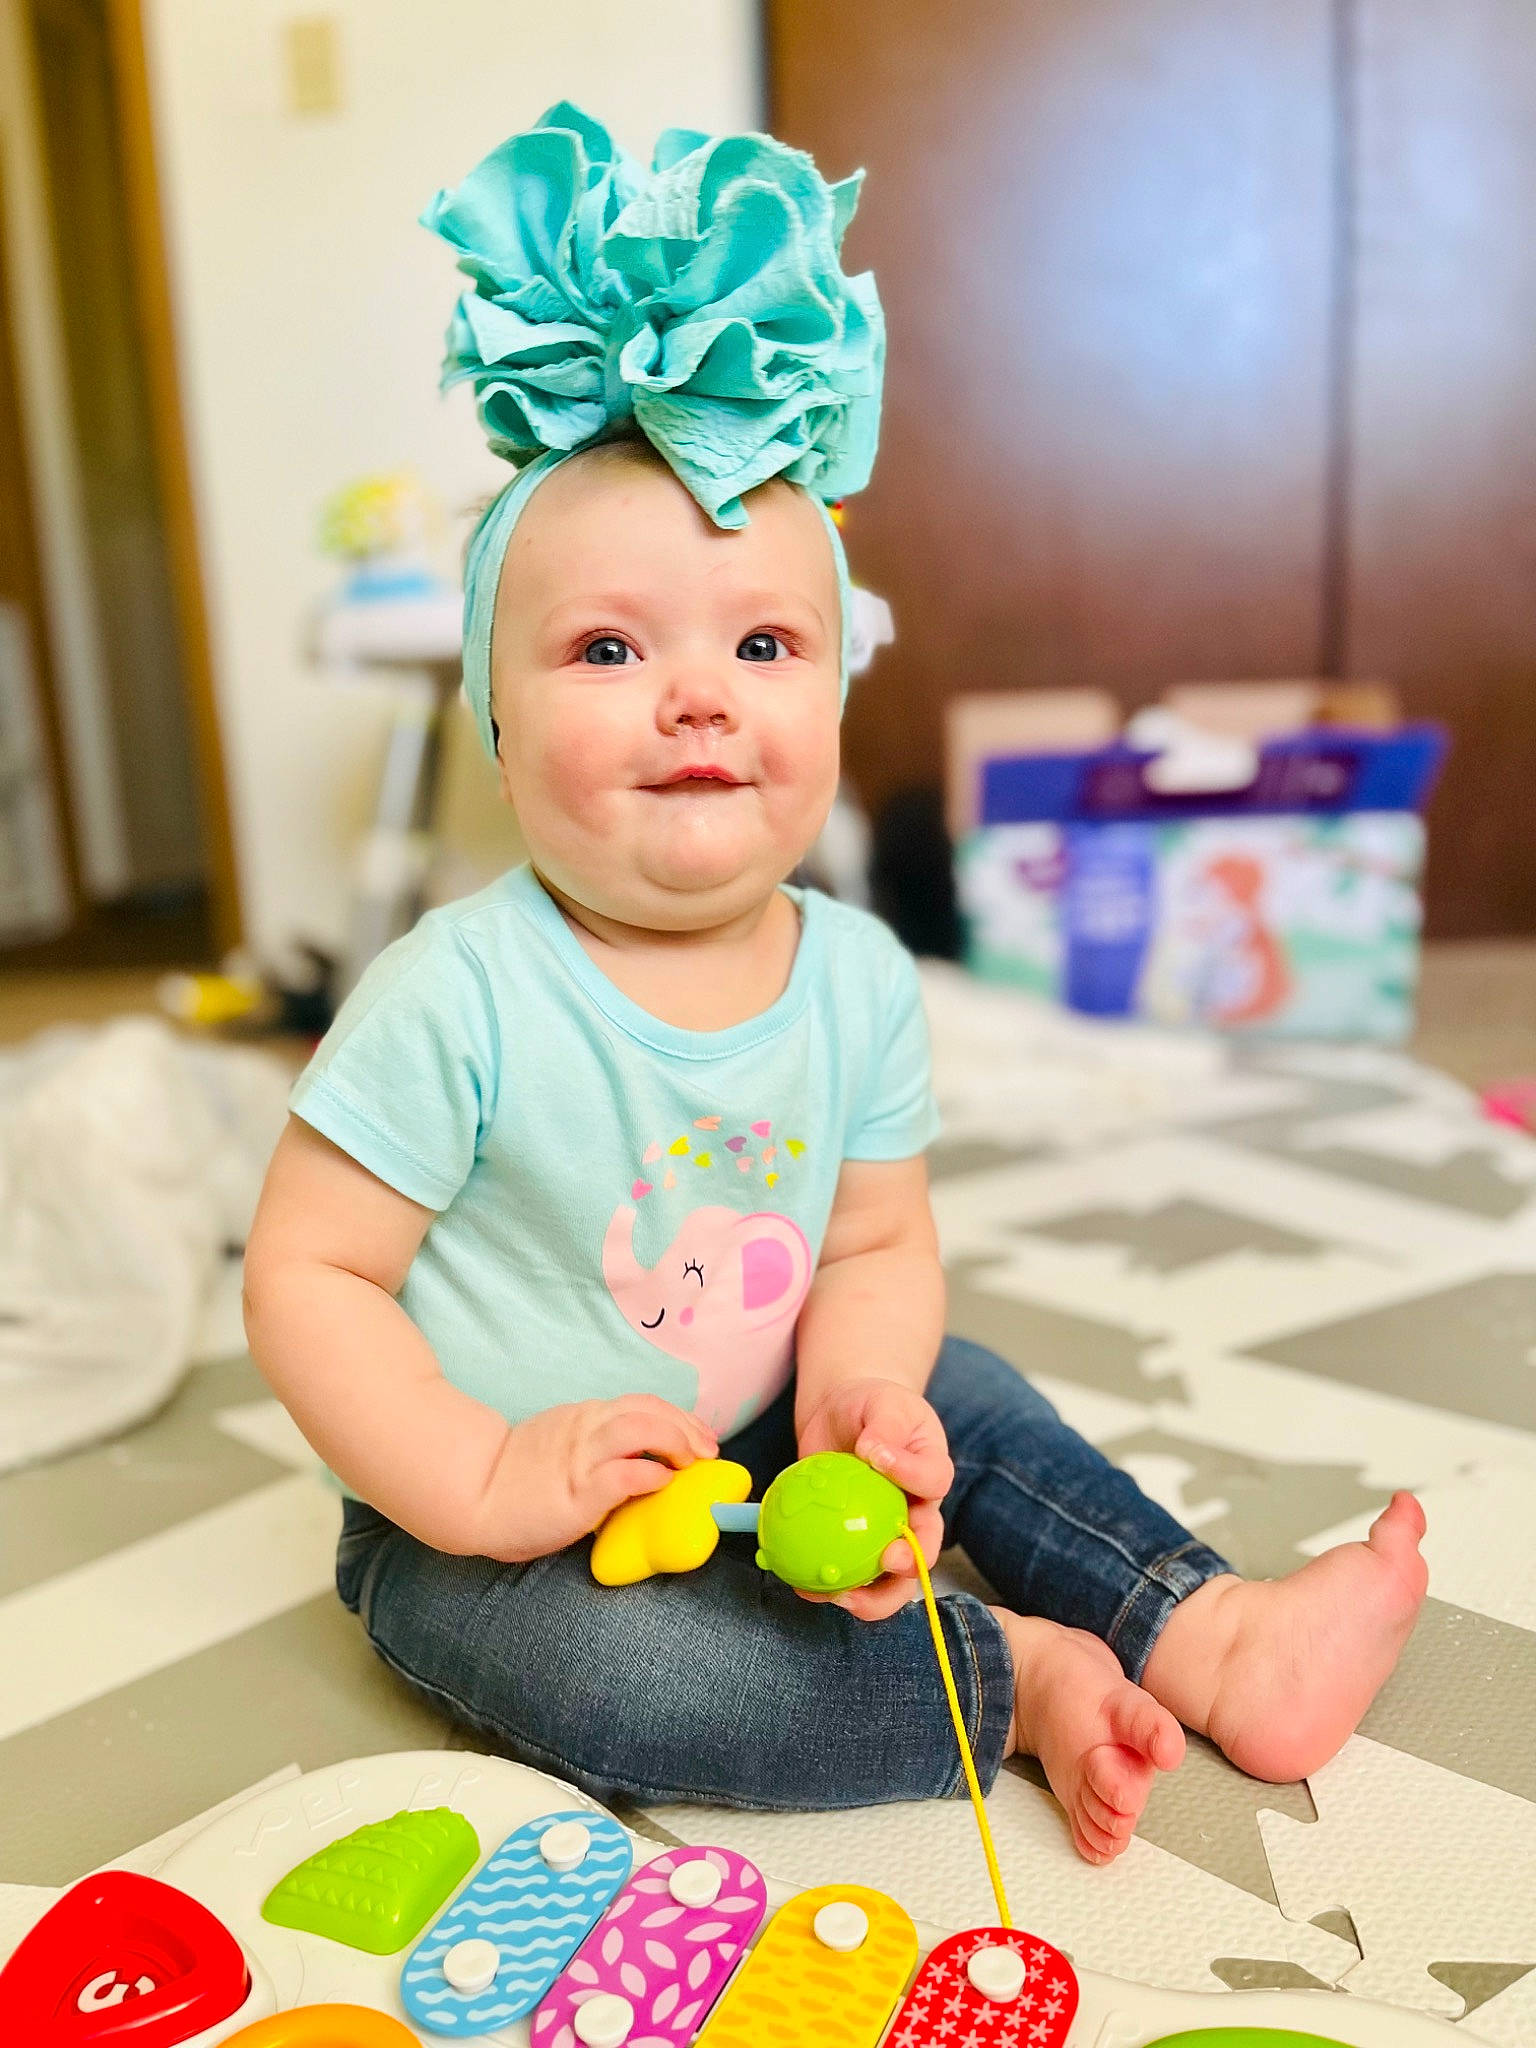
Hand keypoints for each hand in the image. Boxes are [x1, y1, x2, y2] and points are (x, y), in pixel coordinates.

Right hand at [472, 1395, 716, 1561]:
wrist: (470, 1494)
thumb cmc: (513, 1480)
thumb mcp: (559, 1449)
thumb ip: (592, 1449)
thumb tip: (634, 1465)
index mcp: (583, 1419)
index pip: (641, 1405)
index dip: (677, 1417)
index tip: (699, 1434)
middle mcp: (586, 1429)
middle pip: (649, 1409)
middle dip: (686, 1426)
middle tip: (708, 1449)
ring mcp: (582, 1457)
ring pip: (640, 1428)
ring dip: (674, 1440)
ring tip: (691, 1461)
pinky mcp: (578, 1491)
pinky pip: (624, 1475)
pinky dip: (650, 1475)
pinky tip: (662, 1482)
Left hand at [796, 1376, 953, 1619]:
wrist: (842, 1415)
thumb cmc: (870, 1404)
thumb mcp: (882, 1403)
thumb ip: (884, 1424)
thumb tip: (874, 1450)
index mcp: (930, 1472)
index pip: (935, 1480)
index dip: (916, 1479)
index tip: (882, 1461)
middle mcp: (916, 1512)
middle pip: (924, 1552)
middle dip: (909, 1567)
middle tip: (885, 1562)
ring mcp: (885, 1535)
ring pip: (889, 1581)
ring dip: (869, 1597)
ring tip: (838, 1595)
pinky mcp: (854, 1546)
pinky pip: (847, 1574)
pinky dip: (828, 1586)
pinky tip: (801, 1584)